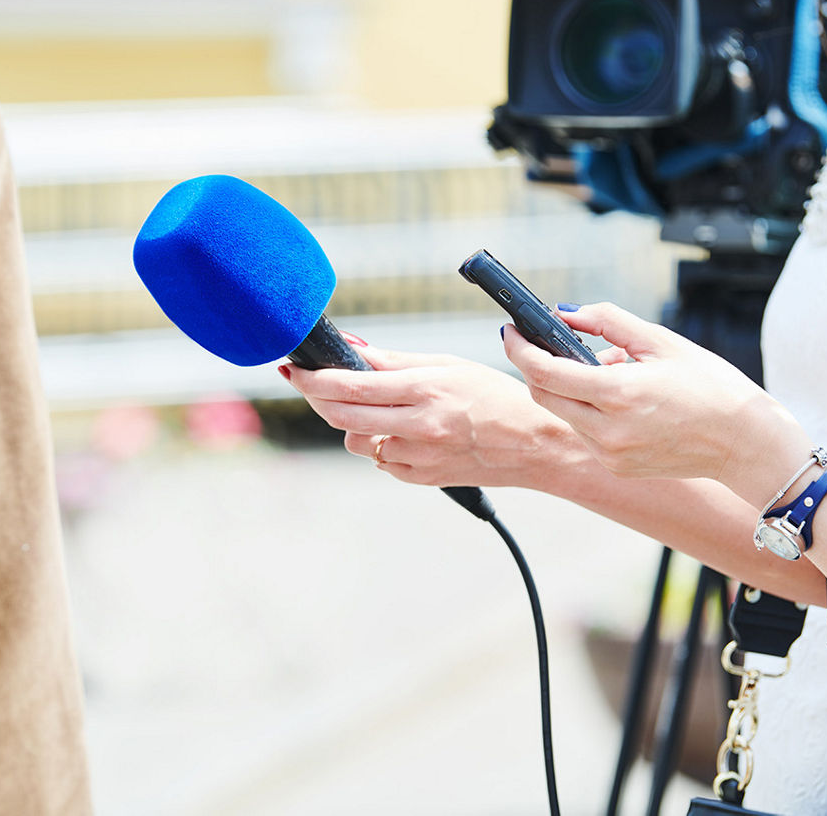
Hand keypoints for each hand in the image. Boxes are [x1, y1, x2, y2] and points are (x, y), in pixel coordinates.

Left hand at [280, 344, 580, 489]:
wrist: (532, 445)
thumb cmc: (493, 396)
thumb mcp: (447, 365)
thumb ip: (394, 361)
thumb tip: (352, 348)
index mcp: (424, 390)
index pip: (349, 386)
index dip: (313, 378)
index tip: (294, 369)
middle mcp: (417, 426)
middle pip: (340, 416)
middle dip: (316, 398)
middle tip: (308, 383)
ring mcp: (416, 457)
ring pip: (356, 441)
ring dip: (351, 423)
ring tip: (375, 407)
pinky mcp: (418, 478)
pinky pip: (380, 459)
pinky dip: (380, 442)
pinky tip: (404, 430)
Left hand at [502, 302, 806, 489]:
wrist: (745, 443)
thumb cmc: (712, 387)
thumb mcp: (661, 341)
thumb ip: (608, 322)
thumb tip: (566, 313)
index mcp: (619, 394)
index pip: (545, 371)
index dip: (519, 349)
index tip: (511, 331)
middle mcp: (608, 431)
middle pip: (543, 395)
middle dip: (534, 367)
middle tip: (540, 343)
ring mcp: (610, 453)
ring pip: (563, 413)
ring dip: (565, 387)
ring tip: (605, 367)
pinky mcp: (616, 466)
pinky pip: (585, 431)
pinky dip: (587, 408)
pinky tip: (617, 395)